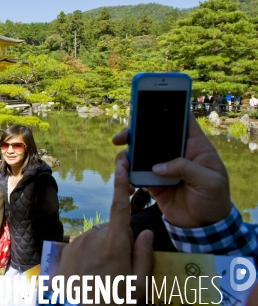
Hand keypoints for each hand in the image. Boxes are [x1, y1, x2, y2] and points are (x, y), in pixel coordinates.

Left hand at [56, 163, 152, 303]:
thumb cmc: (113, 300)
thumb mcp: (138, 285)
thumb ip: (143, 255)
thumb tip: (145, 231)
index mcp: (114, 243)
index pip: (120, 206)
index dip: (122, 183)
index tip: (121, 163)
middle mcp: (93, 237)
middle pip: (112, 228)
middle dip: (119, 241)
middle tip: (121, 267)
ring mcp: (77, 243)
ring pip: (97, 238)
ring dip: (103, 250)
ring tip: (104, 275)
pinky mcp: (66, 251)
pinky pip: (83, 246)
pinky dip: (89, 256)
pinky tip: (91, 274)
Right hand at [112, 116, 230, 227]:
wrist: (204, 227)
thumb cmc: (215, 200)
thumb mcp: (209, 182)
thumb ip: (186, 169)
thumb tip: (157, 167)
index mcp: (195, 147)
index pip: (182, 121)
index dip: (166, 111)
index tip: (147, 109)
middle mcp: (176, 153)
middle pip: (153, 135)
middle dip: (134, 133)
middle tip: (121, 138)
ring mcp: (163, 167)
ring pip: (140, 154)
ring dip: (127, 156)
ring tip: (122, 164)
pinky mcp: (152, 182)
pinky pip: (136, 174)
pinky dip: (126, 174)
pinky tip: (124, 178)